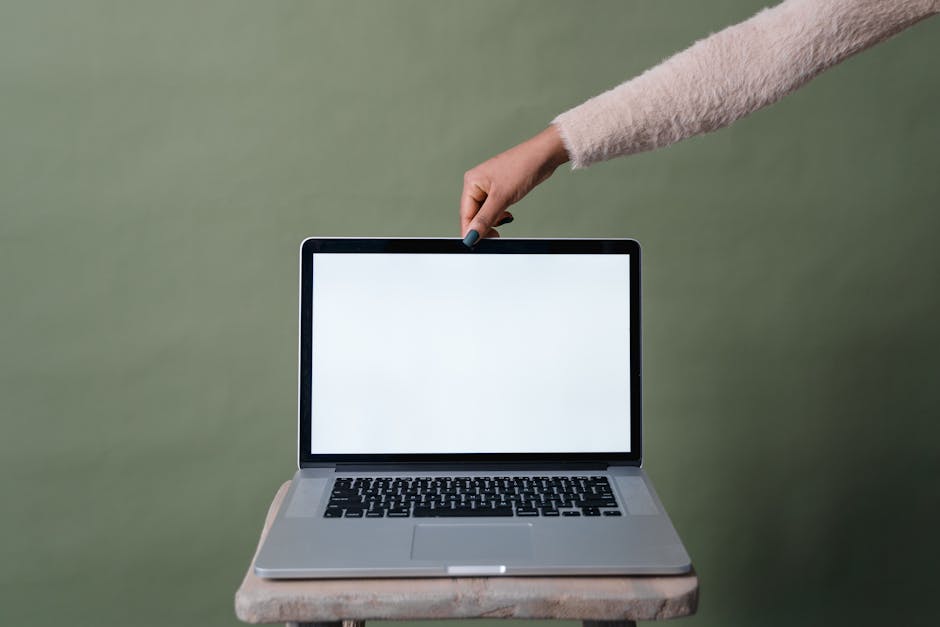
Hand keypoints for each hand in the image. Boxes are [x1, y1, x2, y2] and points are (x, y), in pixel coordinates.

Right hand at [460, 125, 568, 243]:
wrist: (542, 156)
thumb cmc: (522, 167)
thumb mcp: (501, 198)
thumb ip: (485, 219)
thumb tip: (471, 235)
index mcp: (472, 183)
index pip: (466, 214)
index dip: (470, 231)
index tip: (476, 245)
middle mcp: (477, 184)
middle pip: (473, 215)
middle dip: (483, 227)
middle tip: (495, 237)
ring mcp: (488, 186)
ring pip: (484, 213)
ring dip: (493, 221)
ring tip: (504, 220)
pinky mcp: (499, 189)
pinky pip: (493, 208)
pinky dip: (499, 215)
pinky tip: (507, 215)